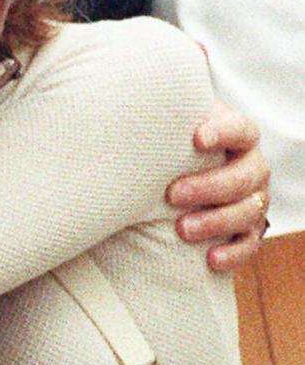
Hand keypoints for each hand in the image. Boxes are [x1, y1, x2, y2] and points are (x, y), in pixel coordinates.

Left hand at [166, 100, 270, 270]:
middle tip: (172, 194)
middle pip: (246, 175)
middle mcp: (250, 166)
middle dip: (210, 185)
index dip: (224, 133)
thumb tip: (112, 106)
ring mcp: (253, 198)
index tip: (196, 139)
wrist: (172, 177)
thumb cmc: (165, 147)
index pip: (241, 129)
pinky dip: (233, 252)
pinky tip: (210, 259)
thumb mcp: (164, 129)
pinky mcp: (248, 228)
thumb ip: (154, 120)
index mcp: (235, 136)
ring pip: (249, 210)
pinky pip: (250, 243)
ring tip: (182, 229)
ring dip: (217, 221)